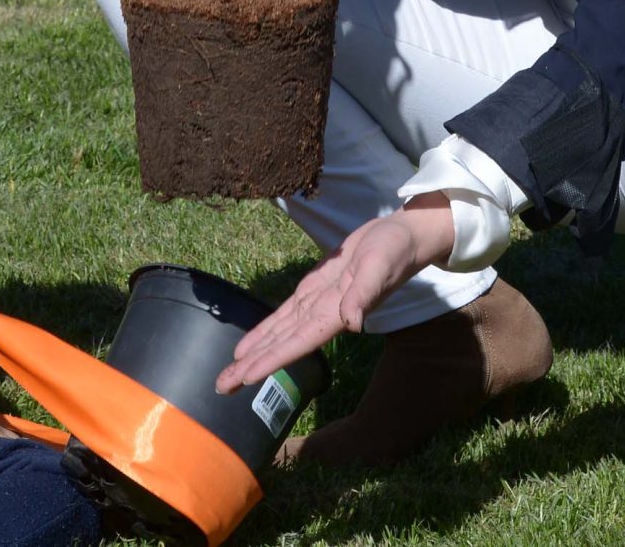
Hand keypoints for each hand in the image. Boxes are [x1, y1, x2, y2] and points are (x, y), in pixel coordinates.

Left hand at [215, 197, 454, 393]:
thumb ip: (366, 294)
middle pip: (282, 345)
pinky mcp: (315, 290)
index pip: (299, 341)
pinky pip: (285, 315)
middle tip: (223, 387)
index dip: (273, 359)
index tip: (246, 376)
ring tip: (229, 374)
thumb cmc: (394, 250)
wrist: (401, 236)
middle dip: (254, 366)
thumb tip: (355, 322)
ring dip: (255, 353)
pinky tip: (250, 345)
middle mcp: (323, 315)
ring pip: (279, 333)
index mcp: (336, 313)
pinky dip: (266, 330)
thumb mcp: (380, 266)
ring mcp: (317, 304)